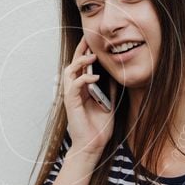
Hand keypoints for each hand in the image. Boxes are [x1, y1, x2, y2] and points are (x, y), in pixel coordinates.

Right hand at [62, 36, 117, 158]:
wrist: (93, 145)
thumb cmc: (99, 127)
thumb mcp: (109, 103)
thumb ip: (109, 89)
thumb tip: (114, 74)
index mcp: (82, 89)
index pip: (81, 67)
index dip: (84, 53)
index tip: (92, 41)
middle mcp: (74, 90)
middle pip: (72, 64)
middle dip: (80, 50)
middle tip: (88, 39)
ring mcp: (71, 96)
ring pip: (69, 71)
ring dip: (80, 61)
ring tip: (92, 56)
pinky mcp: (71, 103)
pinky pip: (74, 85)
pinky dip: (84, 78)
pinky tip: (95, 76)